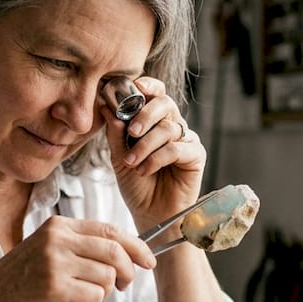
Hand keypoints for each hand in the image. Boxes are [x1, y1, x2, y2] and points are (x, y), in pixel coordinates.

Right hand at [0, 216, 155, 301]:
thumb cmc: (21, 280)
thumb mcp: (48, 250)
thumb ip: (81, 246)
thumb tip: (127, 253)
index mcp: (58, 226)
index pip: (109, 229)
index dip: (136, 245)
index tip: (149, 260)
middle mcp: (57, 239)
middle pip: (114, 251)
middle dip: (128, 271)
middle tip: (123, 285)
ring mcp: (55, 262)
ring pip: (107, 275)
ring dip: (104, 291)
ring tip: (83, 295)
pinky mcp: (54, 287)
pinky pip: (95, 296)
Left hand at [102, 77, 206, 232]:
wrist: (149, 215)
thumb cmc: (137, 187)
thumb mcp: (119, 158)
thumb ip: (115, 134)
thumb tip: (106, 106)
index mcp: (154, 122)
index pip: (156, 94)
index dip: (148, 86)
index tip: (134, 86)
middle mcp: (172, 127)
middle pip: (165, 103)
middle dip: (145, 114)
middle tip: (130, 132)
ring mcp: (186, 141)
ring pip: (168, 128)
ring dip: (145, 145)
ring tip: (132, 162)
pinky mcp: (196, 157)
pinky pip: (177, 148)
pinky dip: (157, 158)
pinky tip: (145, 170)